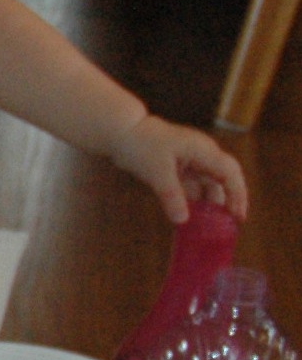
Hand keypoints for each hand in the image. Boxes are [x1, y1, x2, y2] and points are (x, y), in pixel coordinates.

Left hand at [107, 114, 249, 223]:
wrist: (121, 132)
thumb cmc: (141, 145)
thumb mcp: (157, 172)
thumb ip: (171, 195)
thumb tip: (182, 220)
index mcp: (203, 150)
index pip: (229, 172)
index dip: (237, 194)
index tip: (238, 216)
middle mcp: (201, 155)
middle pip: (223, 179)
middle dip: (228, 200)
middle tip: (231, 223)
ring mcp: (190, 161)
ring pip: (206, 185)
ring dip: (209, 204)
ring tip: (211, 227)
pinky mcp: (177, 168)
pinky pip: (191, 187)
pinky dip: (193, 201)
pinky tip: (192, 217)